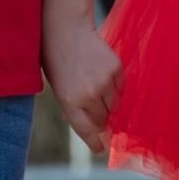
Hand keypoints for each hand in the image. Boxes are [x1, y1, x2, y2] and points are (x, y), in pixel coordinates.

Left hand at [43, 23, 123, 154]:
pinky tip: (102, 74)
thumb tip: (96, 126)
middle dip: (100, 118)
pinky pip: (121, 88)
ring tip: (95, 85)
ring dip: (108, 101)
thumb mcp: (59, 89)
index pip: (87, 131)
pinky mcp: (117, 69)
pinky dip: (115, 87)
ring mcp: (105, 82)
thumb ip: (75, 108)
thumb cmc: (57, 61)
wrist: (67, 30)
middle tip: (93, 105)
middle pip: (103, 119)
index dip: (95, 143)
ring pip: (114, 105)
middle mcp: (89, 95)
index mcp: (70, 103)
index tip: (100, 149)